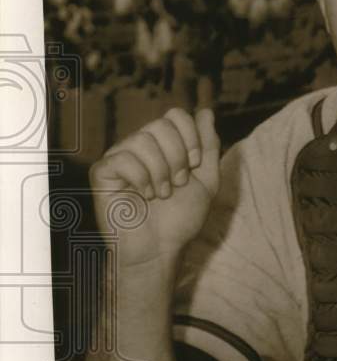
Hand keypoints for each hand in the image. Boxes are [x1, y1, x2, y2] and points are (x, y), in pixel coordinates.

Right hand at [89, 108, 220, 268]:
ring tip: (161, 194)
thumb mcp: (207, 179)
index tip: (194, 164)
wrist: (161, 248)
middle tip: (178, 183)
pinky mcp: (102, 173)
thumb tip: (205, 111)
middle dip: (178, 156)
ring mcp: (120, 157)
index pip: (176, 115)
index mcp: (164, 145)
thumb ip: (209, 145)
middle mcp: (140, 146)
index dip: (191, 136)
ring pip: (142, 140)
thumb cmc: (181, 217)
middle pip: (161, 125)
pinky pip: (122, 159)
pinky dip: (140, 178)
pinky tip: (144, 196)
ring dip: (160, 171)